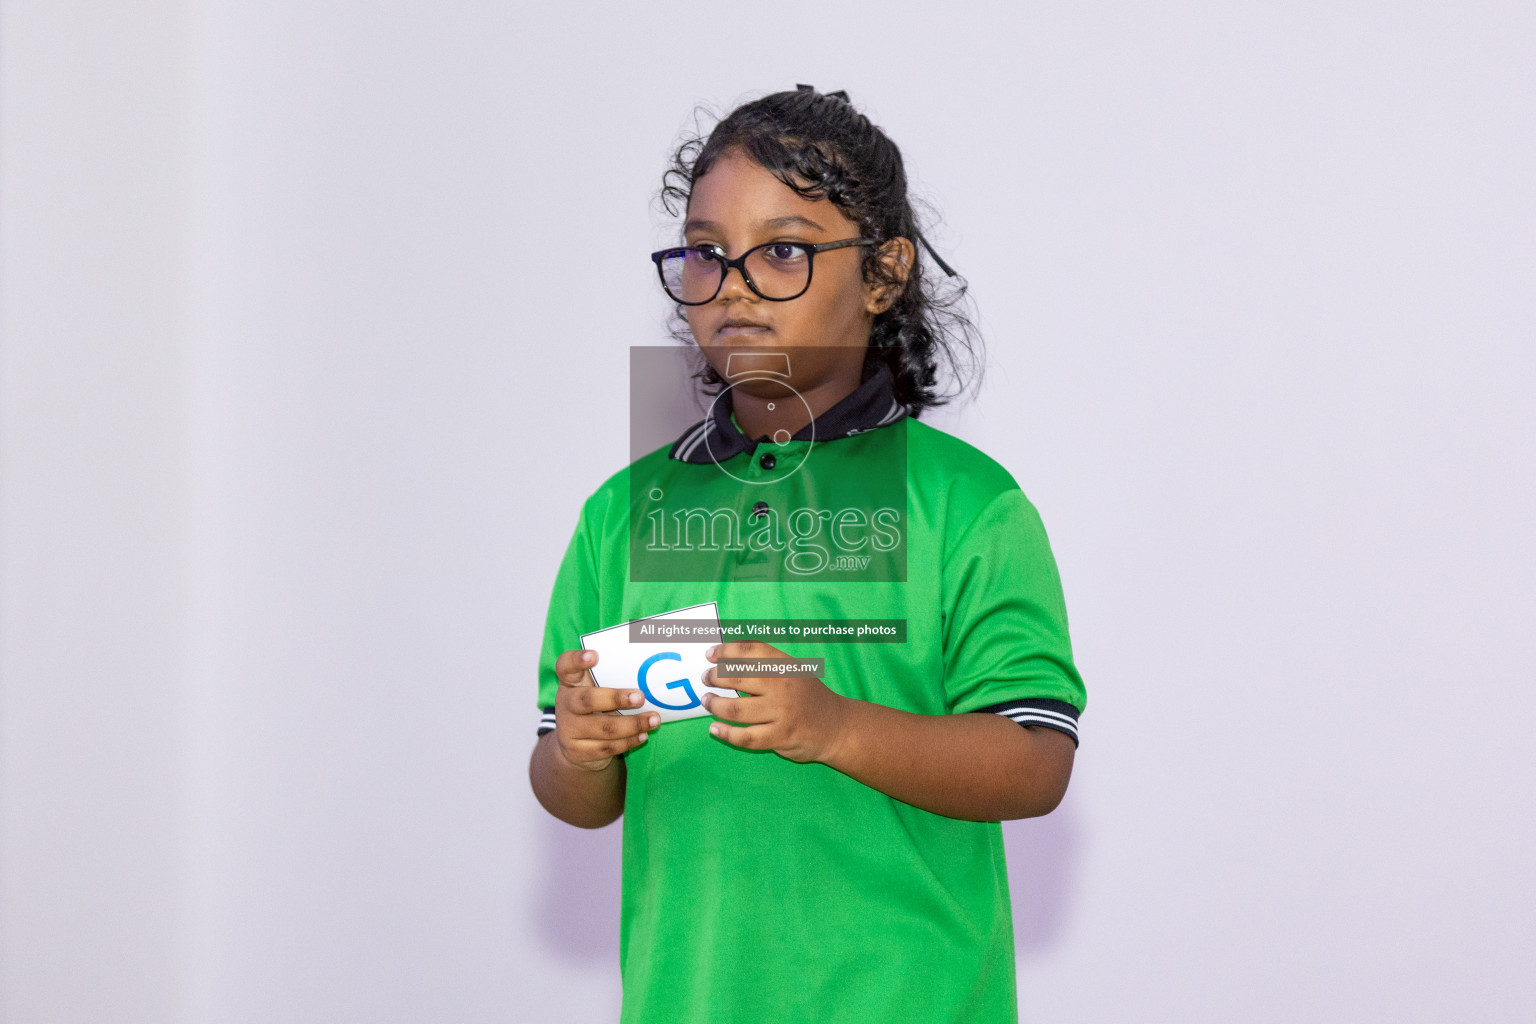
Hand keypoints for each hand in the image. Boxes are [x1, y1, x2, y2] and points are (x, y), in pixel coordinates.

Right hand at [552, 649, 658, 771]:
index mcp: (570, 683)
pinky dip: (629, 741)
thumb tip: (648, 671)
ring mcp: (569, 729)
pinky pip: (608, 747)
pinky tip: (643, 735)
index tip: (594, 655)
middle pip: (587, 700)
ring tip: (654, 719)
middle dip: (615, 698)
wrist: (574, 748)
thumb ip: (609, 680)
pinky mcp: (578, 751)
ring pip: (604, 728)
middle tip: (640, 697)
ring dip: (632, 724)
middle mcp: (566, 704)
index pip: (565, 666)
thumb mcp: (593, 691)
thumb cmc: (593, 710)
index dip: (577, 660)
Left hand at [702, 641, 852, 763]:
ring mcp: (782, 713)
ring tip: (707, 701)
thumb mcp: (794, 671)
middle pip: (739, 677)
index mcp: (786, 666)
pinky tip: (715, 728)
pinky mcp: (780, 737)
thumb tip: (728, 652)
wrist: (837, 727)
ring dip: (715, 705)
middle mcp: (783, 687)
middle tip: (705, 678)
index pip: (751, 651)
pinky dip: (726, 733)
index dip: (727, 651)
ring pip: (737, 710)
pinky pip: (745, 737)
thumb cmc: (808, 696)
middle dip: (715, 677)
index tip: (710, 654)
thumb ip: (767, 662)